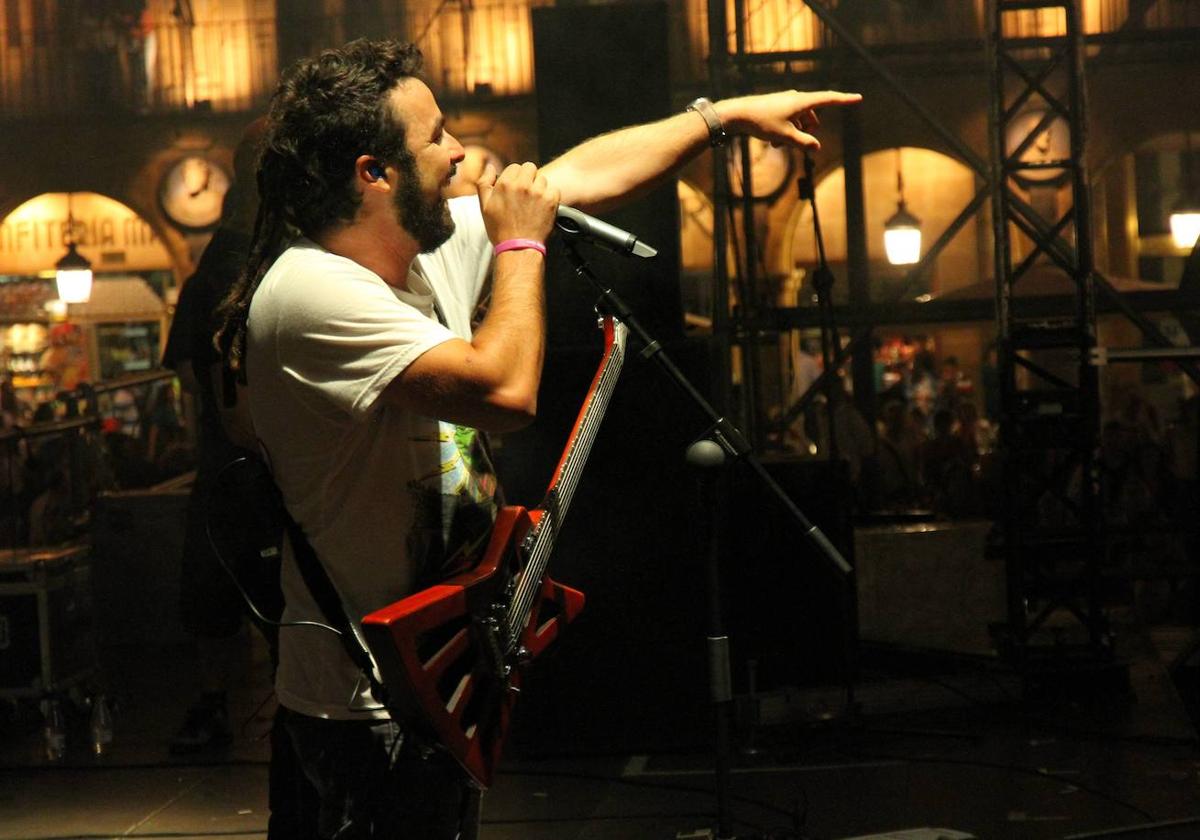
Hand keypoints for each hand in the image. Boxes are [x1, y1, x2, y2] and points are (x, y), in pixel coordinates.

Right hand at [477, 161, 559, 244]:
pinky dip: (550, 197)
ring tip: (534, 203)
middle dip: (528, 178)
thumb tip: (490, 167)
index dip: (515, 177)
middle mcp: (522, 185)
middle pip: (530, 168)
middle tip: (526, 194)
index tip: (516, 189)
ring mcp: (538, 192)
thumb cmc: (500, 229)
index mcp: (505, 183)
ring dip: (539, 187)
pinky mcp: (551, 201)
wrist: (518, 248)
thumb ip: (484, 183)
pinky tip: (542, 208)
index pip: (515, 167)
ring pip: (542, 179)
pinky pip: (553, 189)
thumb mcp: (484, 206)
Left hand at [715, 90, 862, 150]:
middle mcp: (796, 99)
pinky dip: (786, 132)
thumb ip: (803, 143)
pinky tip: (773, 142)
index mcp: (802, 102)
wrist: (737, 114)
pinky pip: (790, 122)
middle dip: (807, 133)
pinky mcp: (778, 107)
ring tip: (778, 144)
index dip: (844, 100)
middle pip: (813, 118)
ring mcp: (787, 102)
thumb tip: (817, 147)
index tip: (858, 98)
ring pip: (800, 122)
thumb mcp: (784, 136)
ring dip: (794, 135)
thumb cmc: (761, 122)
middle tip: (792, 143)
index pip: (829, 100)